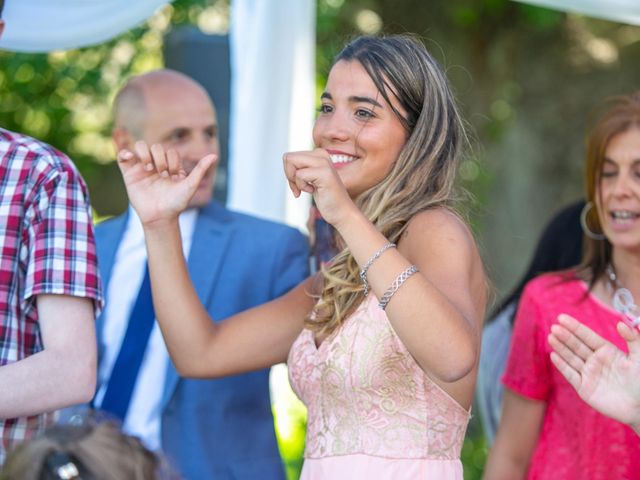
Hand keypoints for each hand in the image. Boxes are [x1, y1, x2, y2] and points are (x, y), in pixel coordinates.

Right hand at [117, 141, 215, 225]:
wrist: (160, 217)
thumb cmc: (176, 203)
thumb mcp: (190, 185)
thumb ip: (200, 170)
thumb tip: (214, 155)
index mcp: (170, 166)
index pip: (171, 151)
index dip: (172, 161)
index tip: (173, 177)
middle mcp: (156, 165)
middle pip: (156, 147)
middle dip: (160, 158)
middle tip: (162, 175)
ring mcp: (142, 168)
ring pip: (140, 147)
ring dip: (145, 154)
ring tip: (148, 169)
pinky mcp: (129, 174)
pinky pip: (123, 157)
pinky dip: (124, 151)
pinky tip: (129, 156)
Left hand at [283, 148, 355, 227]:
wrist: (342, 212)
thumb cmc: (326, 198)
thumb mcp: (311, 178)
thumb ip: (301, 167)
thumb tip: (286, 158)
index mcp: (319, 154)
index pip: (290, 156)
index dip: (289, 173)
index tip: (298, 184)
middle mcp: (322, 155)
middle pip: (288, 158)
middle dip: (289, 175)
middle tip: (299, 188)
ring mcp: (324, 162)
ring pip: (292, 163)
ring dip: (294, 181)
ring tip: (306, 189)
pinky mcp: (324, 173)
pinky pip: (299, 175)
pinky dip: (302, 186)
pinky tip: (313, 191)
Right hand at [549, 314, 639, 428]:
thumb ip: (633, 339)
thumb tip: (620, 323)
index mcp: (606, 351)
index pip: (587, 336)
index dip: (575, 327)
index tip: (562, 318)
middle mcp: (595, 360)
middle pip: (577, 346)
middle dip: (565, 336)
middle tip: (554, 327)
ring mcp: (588, 374)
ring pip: (571, 358)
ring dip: (560, 348)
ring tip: (551, 337)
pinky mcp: (584, 388)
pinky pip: (570, 374)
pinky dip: (561, 365)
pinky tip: (553, 356)